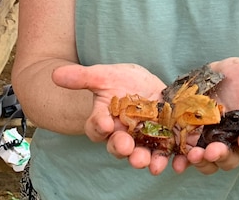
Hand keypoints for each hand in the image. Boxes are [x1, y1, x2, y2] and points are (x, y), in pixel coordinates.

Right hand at [52, 63, 170, 173]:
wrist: (143, 86)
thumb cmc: (119, 82)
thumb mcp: (103, 76)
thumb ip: (82, 77)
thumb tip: (55, 74)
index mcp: (104, 121)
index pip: (97, 128)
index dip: (99, 127)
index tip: (104, 123)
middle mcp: (122, 135)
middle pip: (120, 147)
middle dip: (124, 149)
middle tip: (128, 149)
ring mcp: (144, 139)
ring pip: (144, 154)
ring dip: (149, 161)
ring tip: (152, 165)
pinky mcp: (166, 139)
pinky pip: (170, 152)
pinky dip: (177, 159)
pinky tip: (182, 162)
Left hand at [173, 57, 238, 174]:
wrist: (219, 73)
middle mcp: (232, 141)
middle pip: (230, 157)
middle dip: (222, 156)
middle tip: (213, 151)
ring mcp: (210, 140)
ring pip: (208, 159)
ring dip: (201, 161)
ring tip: (194, 155)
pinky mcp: (190, 136)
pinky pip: (186, 152)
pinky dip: (182, 158)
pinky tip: (177, 160)